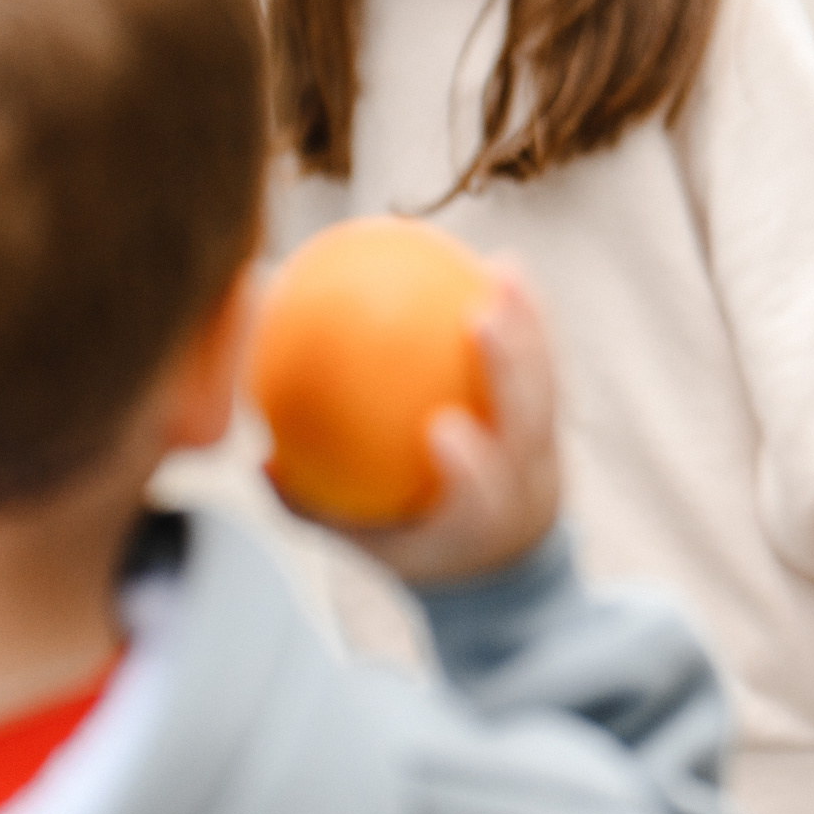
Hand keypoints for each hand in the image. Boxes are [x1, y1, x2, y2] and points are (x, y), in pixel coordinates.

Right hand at [295, 267, 564, 584]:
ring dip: (528, 325)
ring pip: (542, 383)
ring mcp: (545, 447)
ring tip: (502, 266)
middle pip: (525, 425)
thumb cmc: (419, 543)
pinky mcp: (553, 417)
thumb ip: (315, 507)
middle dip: (509, 373)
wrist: (505, 553)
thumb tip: (260, 461)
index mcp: (480, 523)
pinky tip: (502, 260)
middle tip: (480, 318)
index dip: (469, 466)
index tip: (441, 429)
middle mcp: (523, 483)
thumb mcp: (366, 544)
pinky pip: (544, 359)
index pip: (479, 496)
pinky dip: (530, 313)